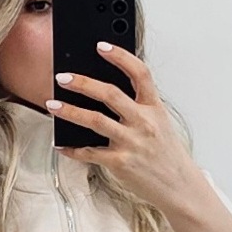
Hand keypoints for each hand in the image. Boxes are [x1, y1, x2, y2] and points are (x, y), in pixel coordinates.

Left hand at [47, 42, 197, 212]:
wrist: (178, 186)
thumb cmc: (165, 154)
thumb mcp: (160, 123)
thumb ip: (139, 107)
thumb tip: (107, 92)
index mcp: (154, 107)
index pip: (139, 73)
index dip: (120, 56)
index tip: (101, 46)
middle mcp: (143, 122)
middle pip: (110, 94)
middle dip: (83, 83)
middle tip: (62, 77)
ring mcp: (131, 143)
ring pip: (95, 120)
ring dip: (70, 111)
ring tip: (52, 105)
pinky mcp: (120, 163)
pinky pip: (90, 153)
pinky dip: (73, 149)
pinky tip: (62, 145)